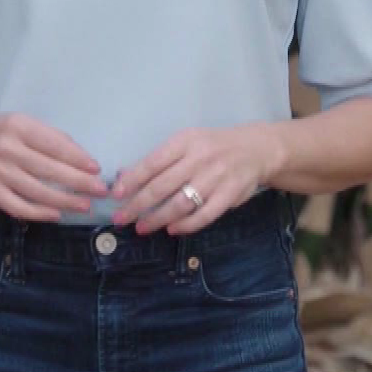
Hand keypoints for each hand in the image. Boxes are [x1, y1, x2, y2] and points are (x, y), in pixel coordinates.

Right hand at [0, 111, 109, 221]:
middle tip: (100, 190)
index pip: (54, 144)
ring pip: (35, 191)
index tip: (96, 169)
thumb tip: (80, 156)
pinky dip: (39, 213)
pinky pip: (17, 207)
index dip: (77, 158)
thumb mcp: (21, 122)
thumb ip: (48, 136)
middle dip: (78, 182)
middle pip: (48, 169)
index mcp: (18, 126)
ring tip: (85, 206)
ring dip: (64, 201)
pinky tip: (56, 215)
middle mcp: (6, 149)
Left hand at [109, 124, 285, 235]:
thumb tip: (124, 177)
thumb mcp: (187, 143)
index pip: (153, 162)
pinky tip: (172, 229)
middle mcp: (200, 158)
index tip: (116, 195)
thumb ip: (159, 161)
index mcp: (185, 141)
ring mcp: (216, 177)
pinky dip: (186, 225)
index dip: (132, 180)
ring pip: (181, 203)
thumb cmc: (212, 146)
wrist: (255, 149)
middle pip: (163, 186)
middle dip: (138, 205)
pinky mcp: (230, 195)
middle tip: (122, 219)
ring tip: (142, 228)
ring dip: (158, 218)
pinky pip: (204, 215)